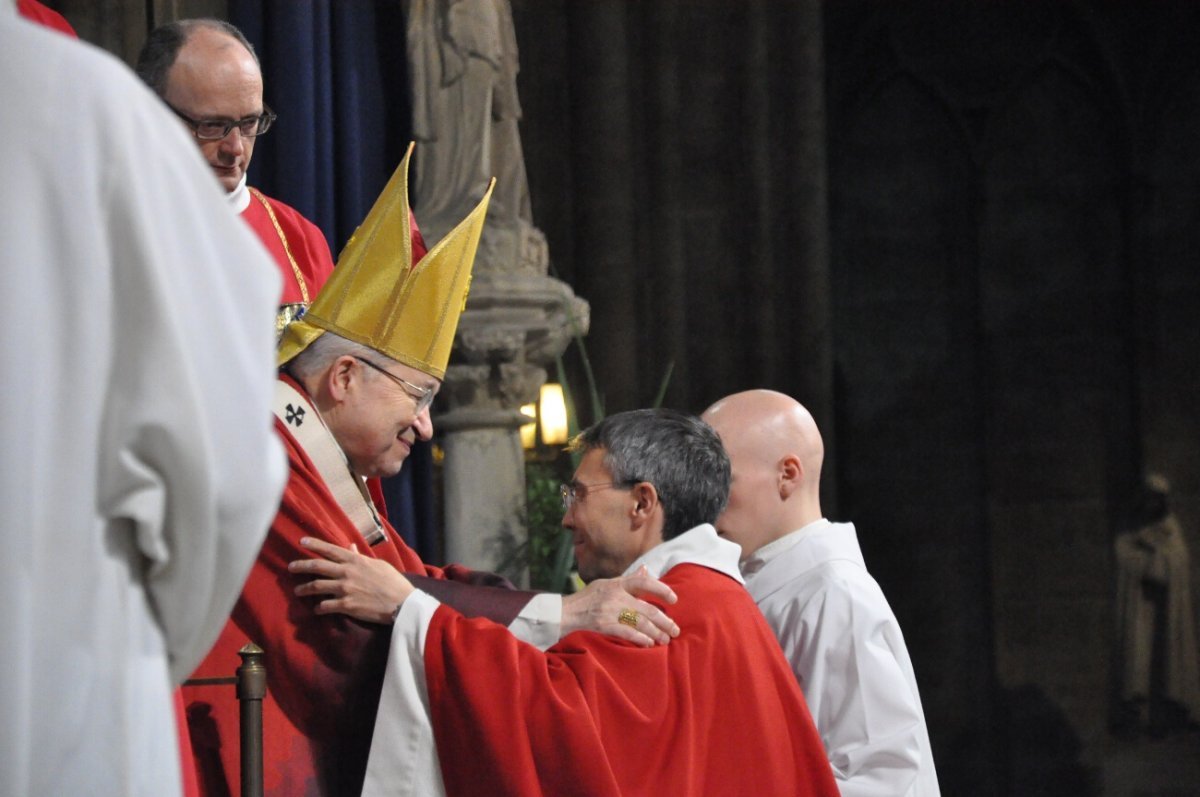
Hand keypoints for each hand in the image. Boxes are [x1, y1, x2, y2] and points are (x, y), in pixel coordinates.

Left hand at [288, 537, 413, 623]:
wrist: (401, 602)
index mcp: (354, 560)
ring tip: (298, 590)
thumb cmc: (392, 581)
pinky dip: (319, 607)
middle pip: (317, 567)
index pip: (329, 549)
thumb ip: (360, 557)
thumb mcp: (377, 564)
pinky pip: (325, 606)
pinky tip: (317, 609)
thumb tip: (350, 547)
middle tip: (290, 567)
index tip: (301, 541)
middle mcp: (346, 572)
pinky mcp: (346, 605)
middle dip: (300, 566)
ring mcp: (344, 589)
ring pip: (316, 586)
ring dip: (305, 588)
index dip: (314, 544)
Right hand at [560, 566, 679, 646]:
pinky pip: (627, 633)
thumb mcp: (606, 584)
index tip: (674, 599)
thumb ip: (628, 579)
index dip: (662, 589)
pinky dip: (640, 639)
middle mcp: (615, 595)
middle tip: (675, 630)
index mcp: (617, 583)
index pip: (644, 582)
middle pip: (647, 608)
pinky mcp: (603, 625)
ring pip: (640, 622)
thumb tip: (645, 568)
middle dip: (664, 621)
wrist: (565, 612)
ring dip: (656, 632)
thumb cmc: (587, 598)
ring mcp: (609, 611)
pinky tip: (649, 643)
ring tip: (665, 640)